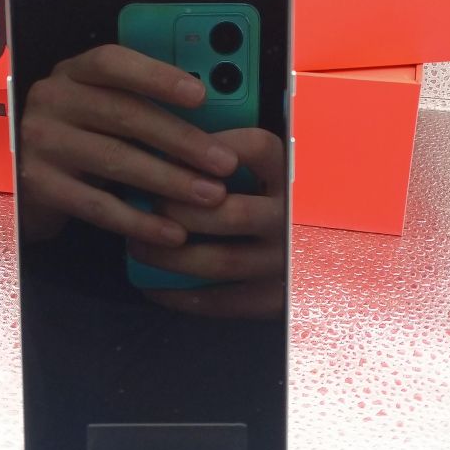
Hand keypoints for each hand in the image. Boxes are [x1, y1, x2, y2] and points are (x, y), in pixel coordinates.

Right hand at [19, 44, 237, 243]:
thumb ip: (140, 103)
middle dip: (182, 140)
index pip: (113, 62)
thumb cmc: (80, 137)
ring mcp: (42, 143)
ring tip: (210, 197)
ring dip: (170, 181)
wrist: (25, 182)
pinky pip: (99, 206)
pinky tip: (172, 233)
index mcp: (73, 72)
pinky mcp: (38, 186)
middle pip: (124, 114)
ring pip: (116, 160)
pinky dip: (140, 221)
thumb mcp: (100, 108)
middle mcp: (51, 100)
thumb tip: (211, 114)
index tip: (201, 95)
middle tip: (225, 163)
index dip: (157, 76)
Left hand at [128, 128, 285, 318]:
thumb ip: (225, 155)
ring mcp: (284, 261)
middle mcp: (292, 218)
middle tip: (147, 208)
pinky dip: (181, 296)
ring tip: (138, 247)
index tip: (169, 154)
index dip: (209, 148)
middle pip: (232, 212)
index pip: (256, 147)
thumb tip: (167, 146)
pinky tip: (151, 287)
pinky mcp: (274, 299)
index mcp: (291, 176)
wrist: (311, 251)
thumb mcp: (264, 169)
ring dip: (170, 257)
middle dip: (178, 212)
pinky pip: (223, 302)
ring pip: (222, 261)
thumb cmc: (269, 200)